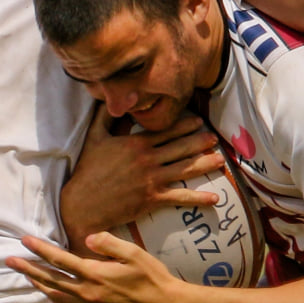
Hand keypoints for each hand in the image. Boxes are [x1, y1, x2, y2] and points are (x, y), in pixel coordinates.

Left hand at [8, 232, 196, 302]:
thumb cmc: (153, 278)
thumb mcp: (134, 254)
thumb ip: (109, 244)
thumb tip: (87, 238)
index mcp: (95, 274)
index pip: (59, 259)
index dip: (39, 249)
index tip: (24, 241)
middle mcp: (87, 294)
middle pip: (50, 279)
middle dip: (28, 269)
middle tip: (9, 261)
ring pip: (56, 296)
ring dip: (39, 285)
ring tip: (26, 276)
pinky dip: (55, 300)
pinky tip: (51, 294)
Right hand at [60, 111, 225, 249]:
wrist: (82, 204)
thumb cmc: (87, 171)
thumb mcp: (94, 138)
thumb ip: (105, 116)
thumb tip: (113, 98)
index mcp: (135, 143)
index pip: (165, 130)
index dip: (184, 125)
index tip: (198, 120)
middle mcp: (147, 159)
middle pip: (180, 148)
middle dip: (199, 141)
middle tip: (215, 138)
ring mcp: (151, 179)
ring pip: (184, 169)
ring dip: (204, 164)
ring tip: (220, 160)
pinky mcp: (151, 199)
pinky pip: (180, 197)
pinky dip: (198, 198)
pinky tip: (214, 198)